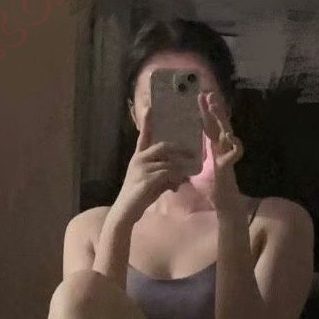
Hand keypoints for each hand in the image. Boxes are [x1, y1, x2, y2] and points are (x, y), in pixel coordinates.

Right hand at [111, 106, 193, 225]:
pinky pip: (168, 174)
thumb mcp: (152, 183)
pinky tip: (177, 186)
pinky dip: (176, 179)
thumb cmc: (138, 198)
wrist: (125, 212)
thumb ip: (165, 176)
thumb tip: (181, 177)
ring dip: (180, 171)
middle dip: (180, 150)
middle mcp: (139, 159)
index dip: (147, 122)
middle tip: (193, 155)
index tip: (149, 107)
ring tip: (184, 179)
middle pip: (164, 146)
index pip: (144, 136)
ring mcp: (142, 168)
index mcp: (138, 157)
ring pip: (169, 163)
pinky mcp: (147, 179)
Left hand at [197, 91, 243, 213]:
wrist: (221, 201)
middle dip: (213, 108)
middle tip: (207, 93)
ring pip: (227, 132)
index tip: (198, 97)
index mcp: (212, 146)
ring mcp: (227, 154)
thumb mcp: (196, 168)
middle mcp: (221, 147)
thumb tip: (176, 153)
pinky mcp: (230, 165)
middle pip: (218, 124)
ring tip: (215, 106)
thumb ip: (189, 158)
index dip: (204, 112)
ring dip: (222, 119)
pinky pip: (237, 152)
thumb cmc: (211, 186)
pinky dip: (236, 145)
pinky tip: (232, 137)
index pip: (208, 125)